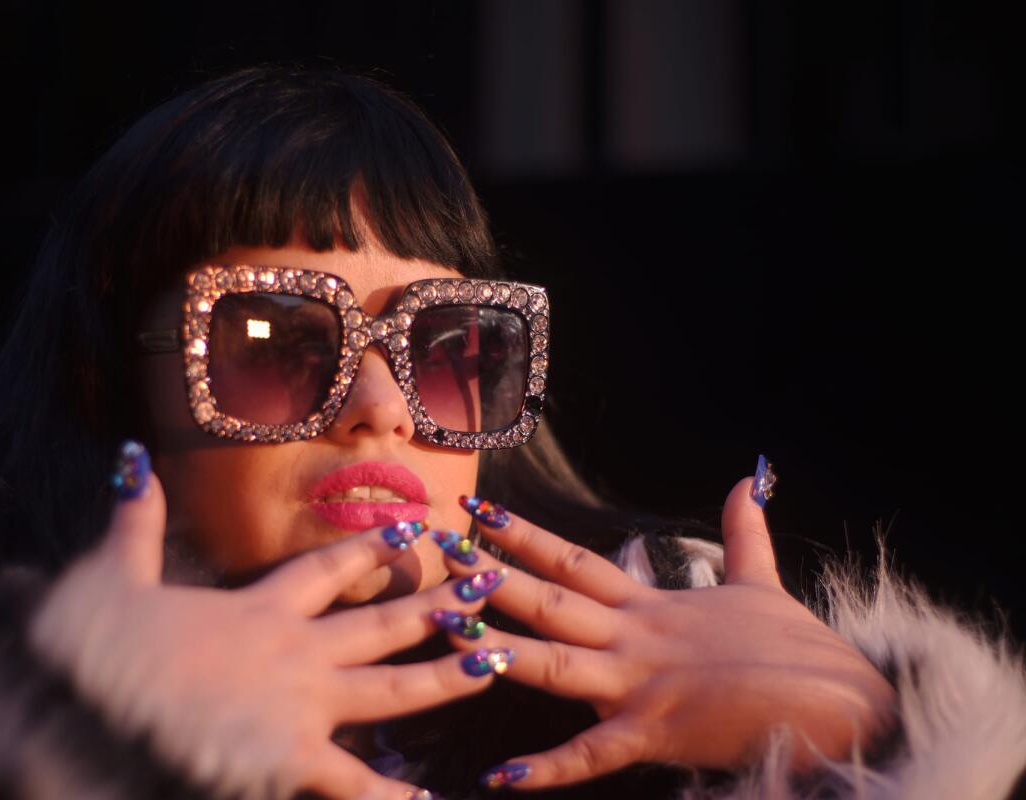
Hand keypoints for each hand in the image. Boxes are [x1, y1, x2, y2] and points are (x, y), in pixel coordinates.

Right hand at [31, 470, 491, 799]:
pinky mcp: (286, 762)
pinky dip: (392, 795)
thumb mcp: (110, 574)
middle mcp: (291, 652)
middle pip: (381, 624)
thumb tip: (132, 455)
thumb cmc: (89, 648)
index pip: (329, 567)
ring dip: (444, 678)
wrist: (69, 712)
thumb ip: (134, 520)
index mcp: (258, 609)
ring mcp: (297, 709)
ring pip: (390, 692)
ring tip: (496, 663)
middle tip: (489, 585)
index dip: (374, 546)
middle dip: (438, 603)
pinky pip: (352, 785)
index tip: (419, 528)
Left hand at [441, 478, 897, 790]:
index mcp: (651, 606)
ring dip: (501, 653)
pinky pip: (593, 755)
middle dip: (491, 576)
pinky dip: (548, 769)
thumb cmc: (801, 649)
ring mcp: (643, 685)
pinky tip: (500, 777)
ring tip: (448, 639)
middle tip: (438, 551)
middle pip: (550, 600)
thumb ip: (742, 534)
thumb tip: (747, 480)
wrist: (847, 705)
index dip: (523, 535)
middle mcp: (636, 638)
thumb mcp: (761, 583)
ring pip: (557, 665)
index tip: (476, 509)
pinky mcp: (658, 733)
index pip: (573, 560)